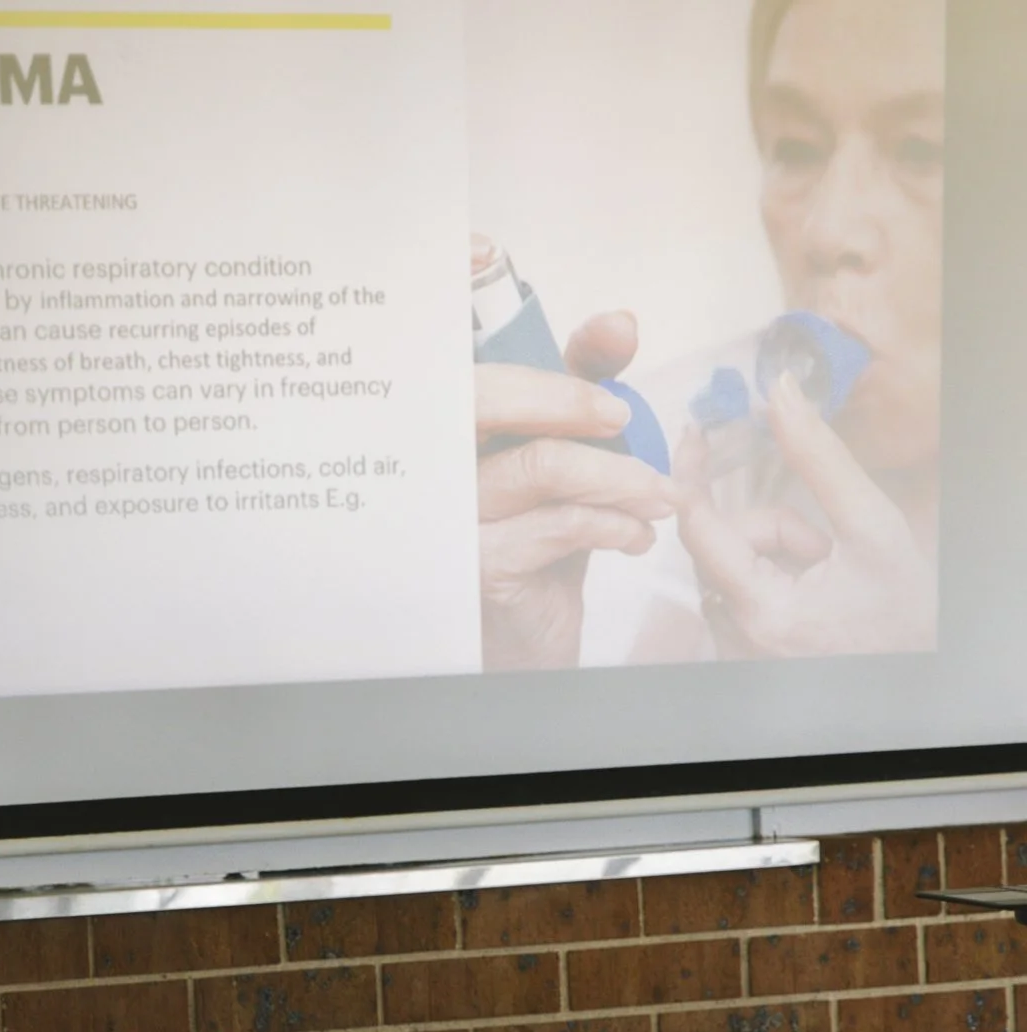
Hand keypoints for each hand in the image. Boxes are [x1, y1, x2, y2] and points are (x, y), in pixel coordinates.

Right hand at [478, 311, 681, 669]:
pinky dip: (614, 524)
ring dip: (618, 476)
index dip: (516, 337)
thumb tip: (618, 324)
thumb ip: (585, 390)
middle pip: (487, 400)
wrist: (525, 640)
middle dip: (568, 398)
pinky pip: (559, 524)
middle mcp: (439, 466)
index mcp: (455, 432)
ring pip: (540, 464)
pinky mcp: (480, 563)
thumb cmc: (539, 545)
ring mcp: (454, 516)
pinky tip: (636, 537)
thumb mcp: (564, 461)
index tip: (591, 339)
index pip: (476, 370)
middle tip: (626, 419)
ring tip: (659, 497)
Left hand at [675, 374, 936, 657]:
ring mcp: (730, 647)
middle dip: (775, 530)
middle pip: (723, 542)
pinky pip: (734, 590)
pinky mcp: (733, 650)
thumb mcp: (873, 529)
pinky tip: (810, 595)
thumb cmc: (902, 610)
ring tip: (827, 577)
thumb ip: (822, 460)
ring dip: (776, 555)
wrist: (915, 671)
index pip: (700, 528)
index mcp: (764, 609)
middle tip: (827, 550)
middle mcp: (733, 635)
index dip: (692, 475)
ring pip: (730, 564)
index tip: (693, 434)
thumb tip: (782, 394)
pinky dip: (769, 577)